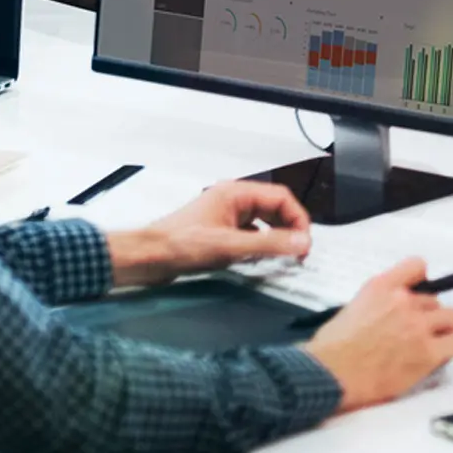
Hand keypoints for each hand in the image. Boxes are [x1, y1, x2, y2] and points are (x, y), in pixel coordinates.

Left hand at [104, 179, 312, 287]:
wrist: (148, 258)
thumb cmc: (180, 245)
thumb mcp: (230, 246)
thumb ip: (270, 244)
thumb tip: (302, 243)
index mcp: (236, 193)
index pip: (281, 198)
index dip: (298, 219)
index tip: (304, 242)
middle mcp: (233, 200)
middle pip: (275, 208)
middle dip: (290, 228)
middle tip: (298, 251)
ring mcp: (226, 216)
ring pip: (264, 222)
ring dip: (276, 237)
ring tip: (283, 256)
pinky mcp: (220, 231)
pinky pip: (251, 234)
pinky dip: (261, 245)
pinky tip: (260, 259)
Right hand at [305, 257, 452, 410]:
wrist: (329, 376)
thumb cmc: (330, 349)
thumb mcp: (352, 309)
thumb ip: (378, 303)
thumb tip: (391, 312)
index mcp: (381, 287)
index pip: (417, 266)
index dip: (421, 283)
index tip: (419, 295)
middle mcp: (404, 301)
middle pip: (434, 300)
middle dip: (427, 315)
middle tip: (414, 333)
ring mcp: (418, 326)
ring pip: (450, 318)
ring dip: (441, 330)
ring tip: (428, 345)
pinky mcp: (428, 352)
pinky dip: (447, 349)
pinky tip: (434, 358)